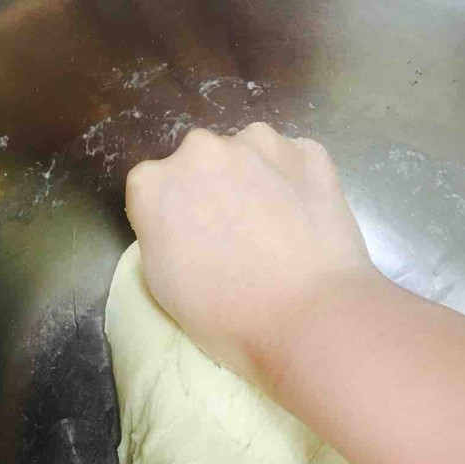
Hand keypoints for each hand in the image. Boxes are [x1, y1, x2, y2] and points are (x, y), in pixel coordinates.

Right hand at [125, 122, 377, 383]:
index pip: (155, 190)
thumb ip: (162, 237)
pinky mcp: (311, 153)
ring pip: (251, 154)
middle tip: (238, 239)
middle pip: (202, 164)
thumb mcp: (163, 286)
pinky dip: (299, 183)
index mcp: (153, 184)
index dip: (176, 219)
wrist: (307, 318)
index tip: (195, 246)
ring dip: (257, 180)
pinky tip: (307, 222)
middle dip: (215, 191)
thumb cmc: (227, 317)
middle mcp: (201, 149)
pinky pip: (297, 162)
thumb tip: (183, 225)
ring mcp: (260, 144)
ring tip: (278, 230)